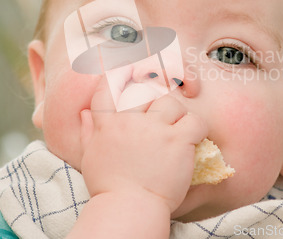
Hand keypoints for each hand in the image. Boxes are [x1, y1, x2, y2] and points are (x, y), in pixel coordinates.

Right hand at [79, 78, 207, 212]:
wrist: (129, 210)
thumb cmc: (109, 187)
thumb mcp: (91, 157)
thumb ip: (88, 132)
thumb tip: (85, 113)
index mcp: (107, 123)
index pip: (110, 84)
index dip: (120, 73)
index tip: (129, 72)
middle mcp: (130, 121)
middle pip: (146, 90)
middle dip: (154, 101)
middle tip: (160, 117)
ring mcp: (155, 129)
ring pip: (172, 102)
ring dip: (176, 115)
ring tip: (176, 133)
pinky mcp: (177, 140)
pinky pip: (194, 120)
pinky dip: (197, 128)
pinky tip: (192, 140)